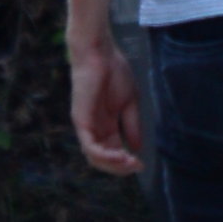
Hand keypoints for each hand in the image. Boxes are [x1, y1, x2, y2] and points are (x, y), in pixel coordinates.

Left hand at [69, 30, 143, 175]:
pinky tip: (121, 156)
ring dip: (113, 165)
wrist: (100, 53)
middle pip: (103, 160)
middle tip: (137, 167)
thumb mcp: (130, 103)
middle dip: (120, 168)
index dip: (126, 163)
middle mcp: (94, 129)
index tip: (141, 165)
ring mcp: (86, 126)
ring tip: (130, 163)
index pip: (113, 152)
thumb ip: (132, 126)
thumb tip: (138, 149)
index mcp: (105, 125)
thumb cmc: (114, 72)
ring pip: (95, 158)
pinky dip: (105, 156)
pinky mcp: (81, 121)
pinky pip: (90, 146)